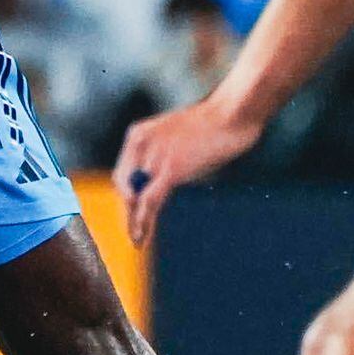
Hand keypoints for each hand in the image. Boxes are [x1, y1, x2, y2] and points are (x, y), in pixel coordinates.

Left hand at [117, 93, 262, 250]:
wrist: (231, 114)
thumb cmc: (211, 125)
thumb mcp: (176, 136)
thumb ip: (162, 154)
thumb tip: (157, 181)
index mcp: (138, 135)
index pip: (123, 173)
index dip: (126, 196)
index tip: (130, 213)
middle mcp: (140, 144)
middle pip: (124, 186)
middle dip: (128, 211)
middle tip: (133, 232)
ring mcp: (154, 157)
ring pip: (135, 197)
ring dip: (134, 221)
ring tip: (136, 240)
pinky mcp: (170, 170)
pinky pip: (149, 201)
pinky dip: (143, 221)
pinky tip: (141, 235)